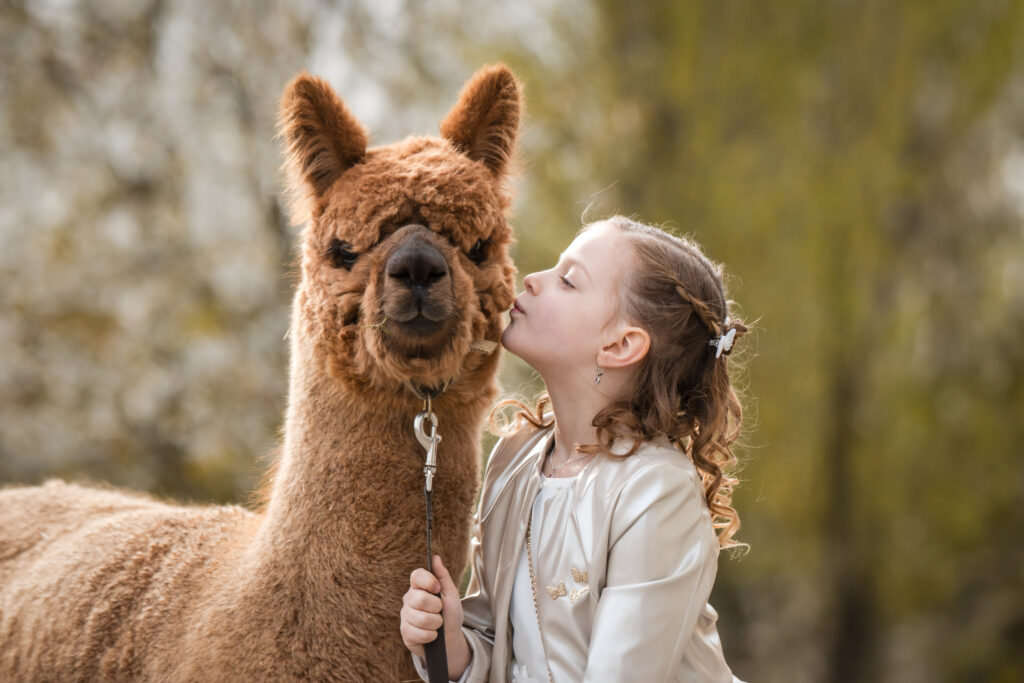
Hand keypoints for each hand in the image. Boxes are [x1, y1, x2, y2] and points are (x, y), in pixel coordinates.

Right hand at [400, 555, 470, 679]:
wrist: (450, 638)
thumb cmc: (450, 614)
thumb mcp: (451, 593)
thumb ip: (443, 575)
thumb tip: (435, 557)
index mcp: (419, 587)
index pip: (416, 575)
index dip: (428, 581)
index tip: (438, 588)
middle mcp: (409, 599)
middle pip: (420, 599)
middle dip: (437, 608)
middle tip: (440, 611)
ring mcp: (405, 616)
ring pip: (422, 618)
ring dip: (436, 623)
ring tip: (437, 624)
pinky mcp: (405, 633)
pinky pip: (419, 633)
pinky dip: (431, 635)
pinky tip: (431, 635)